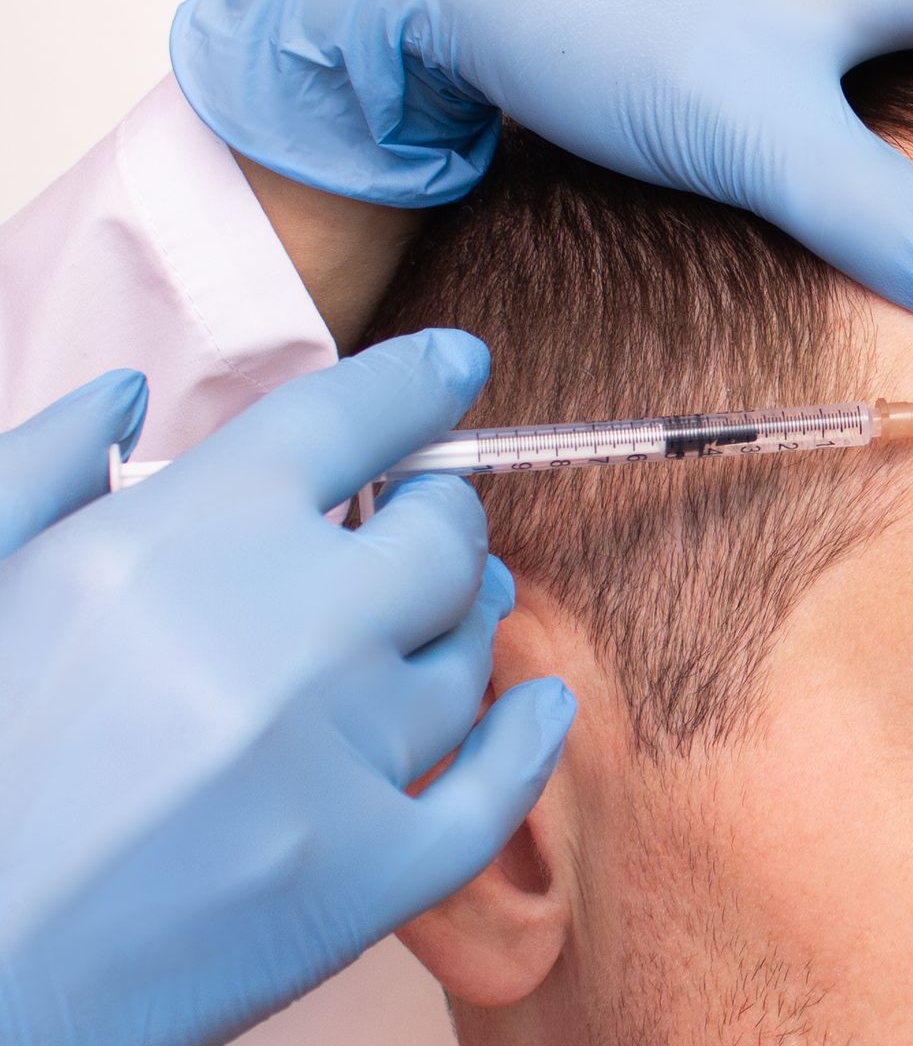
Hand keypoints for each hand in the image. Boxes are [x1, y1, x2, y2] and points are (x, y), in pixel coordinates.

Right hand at [0, 333, 573, 1045]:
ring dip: (464, 624)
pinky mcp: (372, 869)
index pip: (349, 418)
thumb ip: (44, 467)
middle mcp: (289, 627)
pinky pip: (497, 786)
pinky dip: (528, 739)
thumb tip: (127, 390)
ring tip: (438, 619)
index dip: (419, 383)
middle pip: (439, 536)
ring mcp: (342, 751)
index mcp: (187, 538)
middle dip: (439, 517)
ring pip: (471, 652)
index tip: (458, 367)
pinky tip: (537, 708)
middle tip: (423, 524)